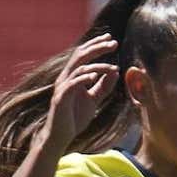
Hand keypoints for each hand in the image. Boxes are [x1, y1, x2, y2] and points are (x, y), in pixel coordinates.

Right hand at [41, 34, 119, 149]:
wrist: (60, 137)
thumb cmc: (74, 118)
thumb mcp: (93, 99)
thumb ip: (103, 86)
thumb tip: (116, 71)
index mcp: (72, 76)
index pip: (83, 54)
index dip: (96, 44)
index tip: (111, 39)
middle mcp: (65, 78)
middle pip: (80, 55)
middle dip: (97, 47)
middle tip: (113, 43)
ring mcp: (62, 88)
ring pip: (79, 69)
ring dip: (97, 66)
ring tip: (113, 67)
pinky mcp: (61, 99)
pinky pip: (72, 85)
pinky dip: (83, 78)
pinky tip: (94, 77)